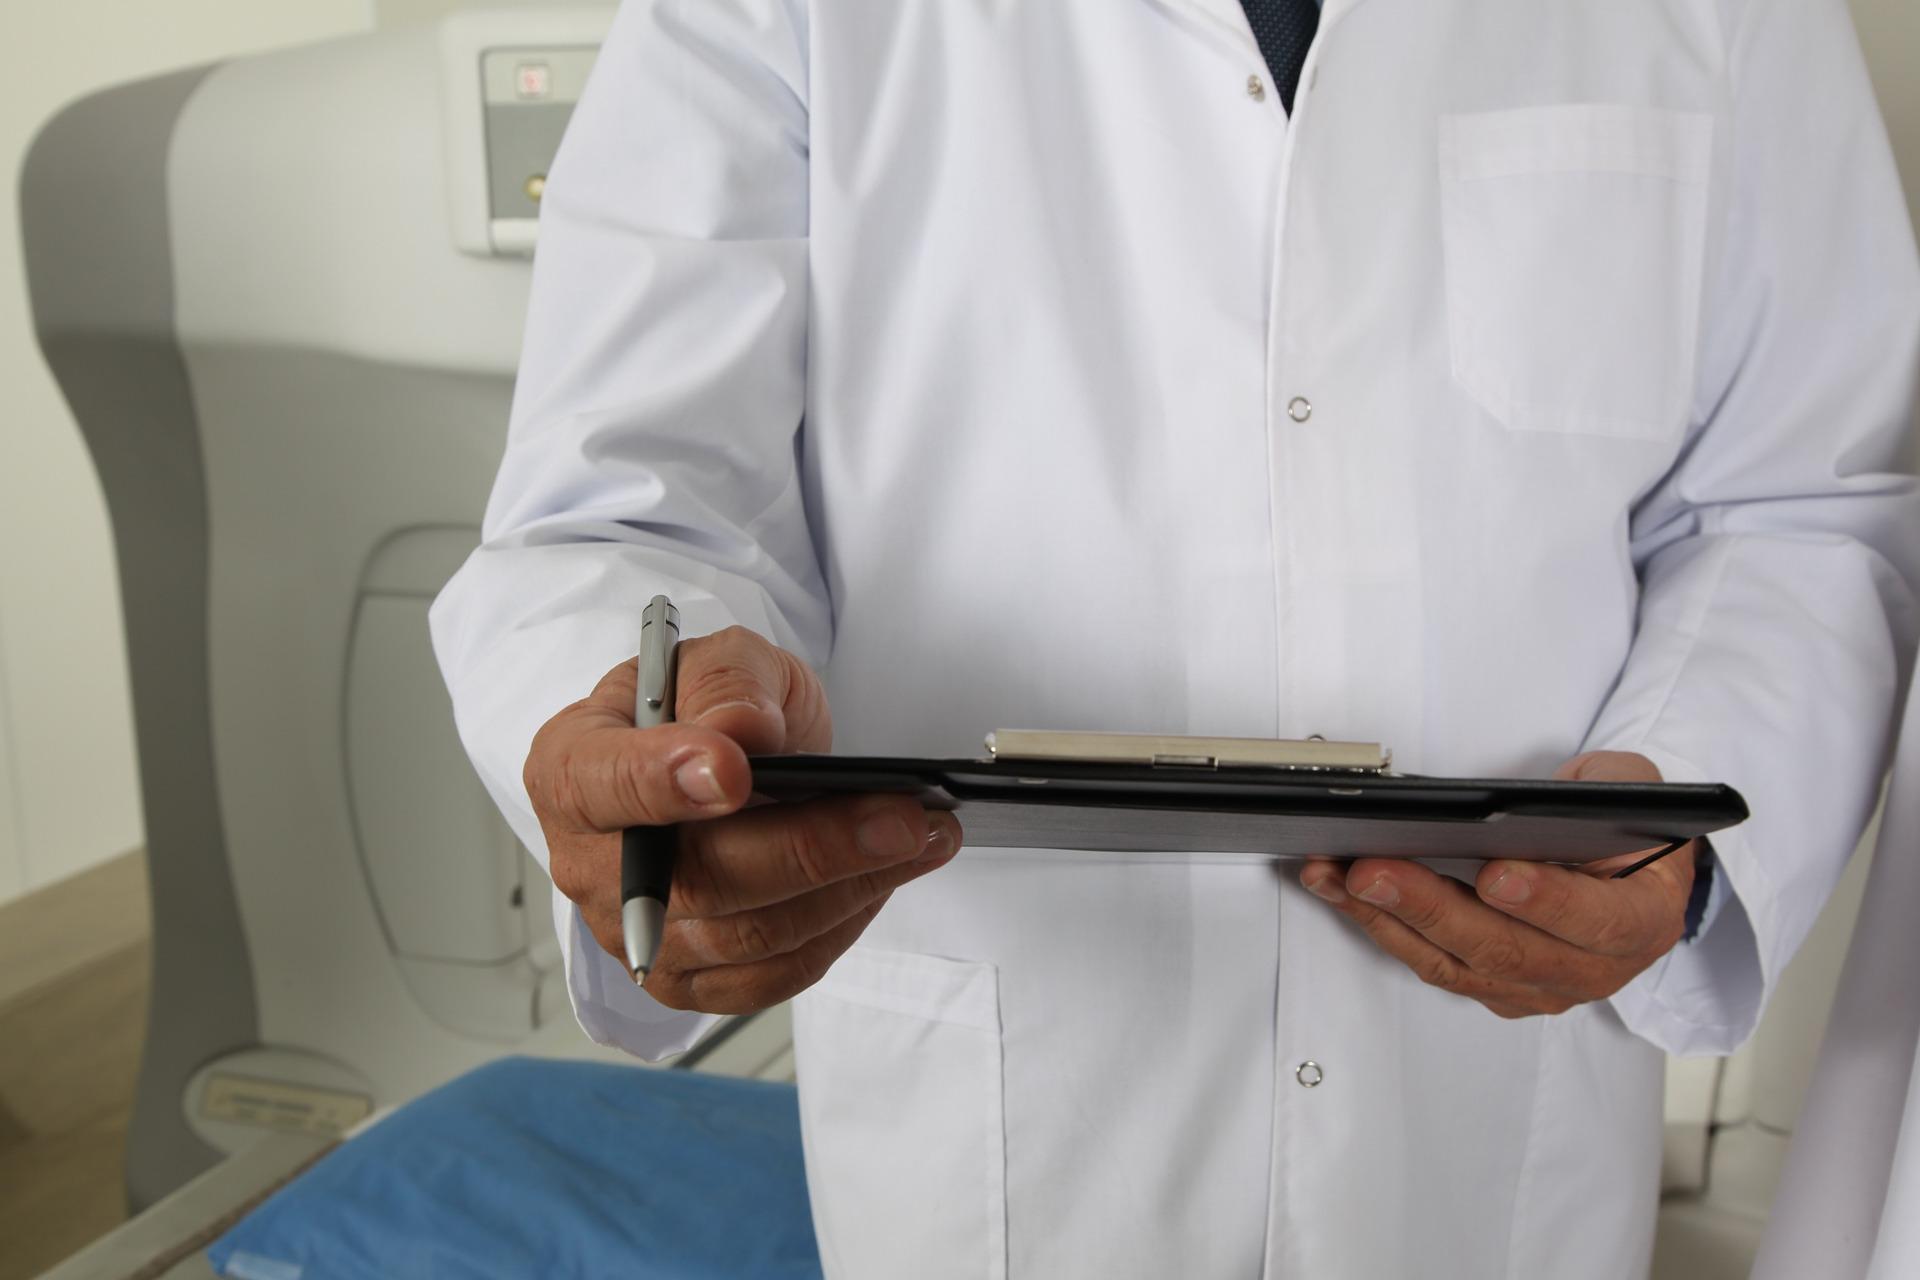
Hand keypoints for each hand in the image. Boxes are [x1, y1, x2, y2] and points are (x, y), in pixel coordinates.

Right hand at [524, 625, 960, 1013]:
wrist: (724, 759)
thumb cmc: (709, 707)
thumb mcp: (720, 659)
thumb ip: (727, 682)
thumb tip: (740, 731)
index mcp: (571, 768)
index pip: (604, 785)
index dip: (665, 782)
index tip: (734, 772)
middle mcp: (590, 865)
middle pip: (695, 880)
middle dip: (810, 848)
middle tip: (901, 816)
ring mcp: (639, 935)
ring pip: (748, 935)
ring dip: (849, 888)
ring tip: (922, 836)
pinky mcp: (692, 980)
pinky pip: (773, 974)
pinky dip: (841, 927)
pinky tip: (886, 878)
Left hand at [1299, 751, 1695, 1018]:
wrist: (1632, 875)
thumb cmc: (1629, 830)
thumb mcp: (1634, 790)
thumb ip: (1599, 789)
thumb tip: (1525, 801)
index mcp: (1642, 921)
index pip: (1596, 921)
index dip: (1547, 902)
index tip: (1496, 874)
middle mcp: (1592, 969)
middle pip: (1503, 948)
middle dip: (1429, 907)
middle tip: (1373, 871)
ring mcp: (1539, 986)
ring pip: (1454, 964)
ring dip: (1385, 920)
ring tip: (1335, 876)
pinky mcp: (1495, 988)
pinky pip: (1432, 965)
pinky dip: (1381, 928)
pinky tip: (1341, 893)